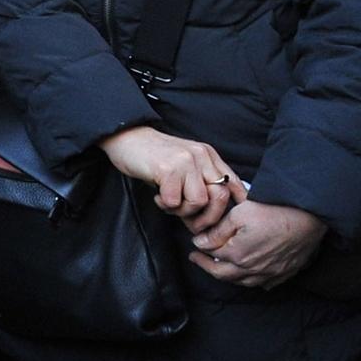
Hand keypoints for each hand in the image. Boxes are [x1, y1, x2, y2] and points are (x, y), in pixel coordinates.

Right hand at [98, 125, 244, 234]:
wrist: (126, 138)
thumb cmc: (153, 156)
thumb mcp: (184, 165)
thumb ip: (200, 183)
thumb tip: (212, 216)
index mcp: (208, 155)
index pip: (234, 184)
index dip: (235, 206)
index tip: (225, 221)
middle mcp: (201, 156)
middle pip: (221, 197)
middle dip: (207, 217)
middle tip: (190, 222)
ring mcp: (185, 161)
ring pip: (199, 202)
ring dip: (182, 211)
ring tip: (169, 202)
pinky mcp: (168, 169)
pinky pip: (175, 202)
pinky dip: (165, 205)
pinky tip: (157, 196)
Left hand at [189, 199, 327, 288]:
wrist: (308, 217)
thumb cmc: (273, 211)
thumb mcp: (238, 214)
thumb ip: (217, 232)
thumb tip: (200, 243)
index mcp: (239, 255)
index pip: (213, 257)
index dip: (201, 251)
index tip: (194, 246)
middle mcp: (254, 269)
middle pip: (225, 274)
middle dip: (207, 267)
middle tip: (197, 260)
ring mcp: (271, 273)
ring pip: (244, 282)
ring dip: (229, 276)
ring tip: (220, 267)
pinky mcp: (285, 273)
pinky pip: (265, 283)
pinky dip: (252, 280)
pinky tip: (249, 274)